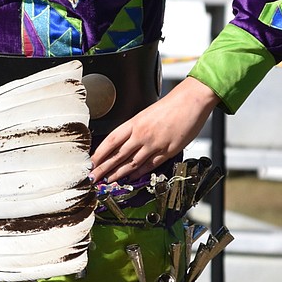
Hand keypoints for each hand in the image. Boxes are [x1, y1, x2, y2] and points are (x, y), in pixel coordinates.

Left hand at [90, 76, 218, 183]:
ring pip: (131, 163)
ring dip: (118, 174)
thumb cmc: (171, 105)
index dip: (99, 154)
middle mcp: (142, 134)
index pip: (110, 141)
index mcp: (135, 123)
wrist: (191, 100)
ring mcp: (154, 144)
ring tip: (107, 181)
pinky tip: (130, 177)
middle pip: (117, 155)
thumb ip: (135, 128)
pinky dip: (138, 173)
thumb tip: (122, 141)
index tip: (90, 162)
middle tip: (92, 178)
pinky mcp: (168, 151)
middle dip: (103, 169)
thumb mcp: (146, 114)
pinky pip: (149, 165)